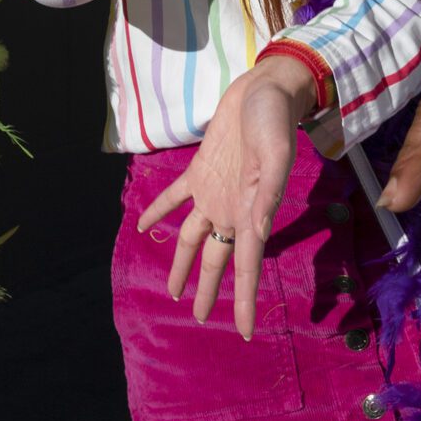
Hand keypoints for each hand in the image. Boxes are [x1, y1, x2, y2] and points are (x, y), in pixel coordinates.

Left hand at [132, 56, 316, 337]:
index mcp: (251, 210)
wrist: (266, 89)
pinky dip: (159, 212)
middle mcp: (231, 208)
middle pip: (217, 259)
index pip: (247, 265)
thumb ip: (267, 194)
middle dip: (208, 290)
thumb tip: (257, 232)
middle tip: (198, 317)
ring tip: (173, 290)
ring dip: (183, 263)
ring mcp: (214, 191)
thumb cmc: (274, 121)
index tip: (243, 330)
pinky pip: (176, 198)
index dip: (245, 299)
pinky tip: (144, 226)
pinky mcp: (200, 171)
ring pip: (194, 237)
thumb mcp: (276, 155)